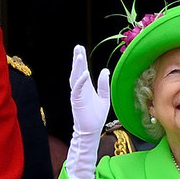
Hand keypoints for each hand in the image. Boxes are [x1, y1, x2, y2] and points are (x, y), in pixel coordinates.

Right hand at [64, 45, 110, 178]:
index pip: (82, 71)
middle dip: (77, 59)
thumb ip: (103, 84)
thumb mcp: (104, 97)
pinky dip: (81, 81)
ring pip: (75, 78)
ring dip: (77, 67)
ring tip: (79, 56)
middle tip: (77, 47)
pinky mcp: (77, 101)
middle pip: (76, 71)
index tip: (80, 49)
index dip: (81, 60)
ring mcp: (77, 95)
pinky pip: (78, 89)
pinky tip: (85, 73)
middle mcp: (80, 90)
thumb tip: (104, 70)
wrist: (91, 131)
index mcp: (85, 88)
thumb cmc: (96, 116)